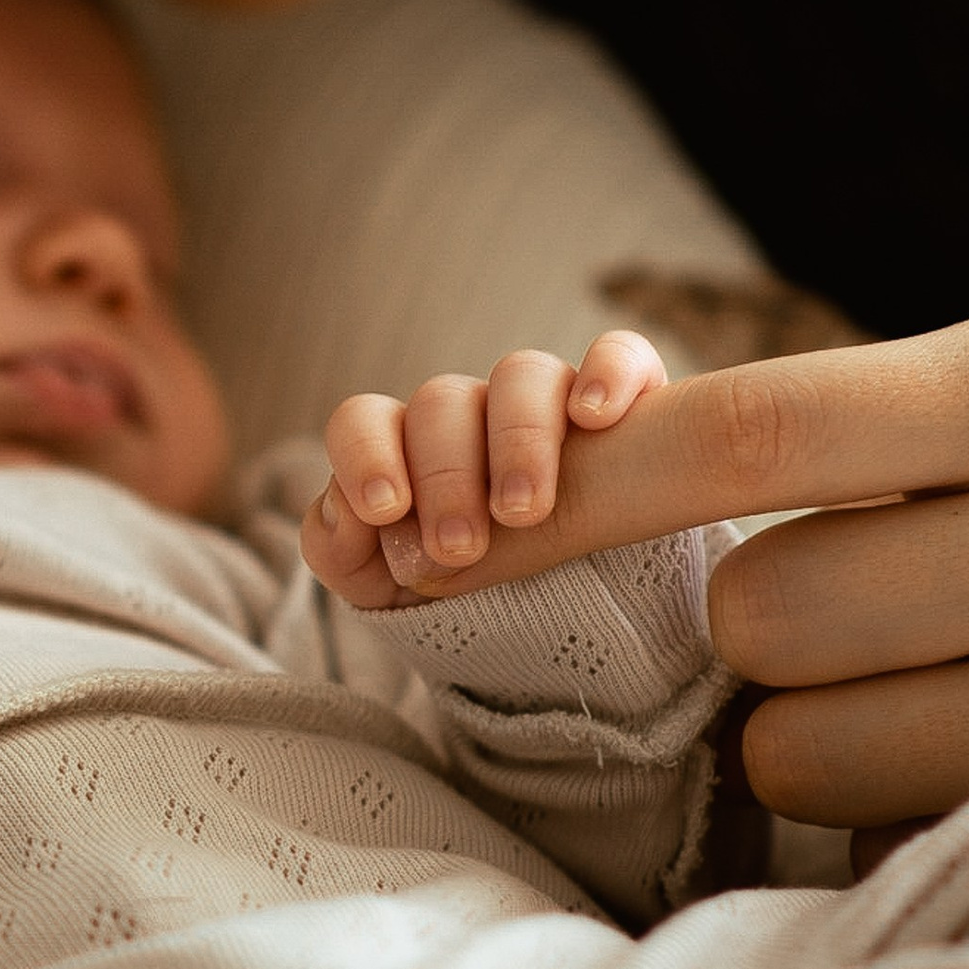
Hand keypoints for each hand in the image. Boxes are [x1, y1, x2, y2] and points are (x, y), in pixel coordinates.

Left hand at [302, 331, 667, 609]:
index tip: (387, 510)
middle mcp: (471, 414)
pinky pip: (621, 356)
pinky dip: (609, 374)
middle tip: (458, 545)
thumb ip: (344, 551)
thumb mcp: (386, 587)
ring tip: (523, 511)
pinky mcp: (624, 401)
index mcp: (405, 447)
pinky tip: (597, 418)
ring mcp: (547, 403)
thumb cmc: (451, 587)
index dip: (366, 455)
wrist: (546, 612)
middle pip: (444, 402)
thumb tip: (353, 514)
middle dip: (446, 476)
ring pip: (524, 374)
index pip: (365, 418)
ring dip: (518, 439)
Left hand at [386, 307, 968, 860]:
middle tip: (863, 596)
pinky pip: (899, 825)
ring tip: (948, 669)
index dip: (583, 487)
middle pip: (756, 614)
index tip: (470, 525)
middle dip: (756, 618)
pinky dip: (900, 793)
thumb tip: (604, 472)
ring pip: (807, 743)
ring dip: (820, 719)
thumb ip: (859, 428)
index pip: (746, 433)